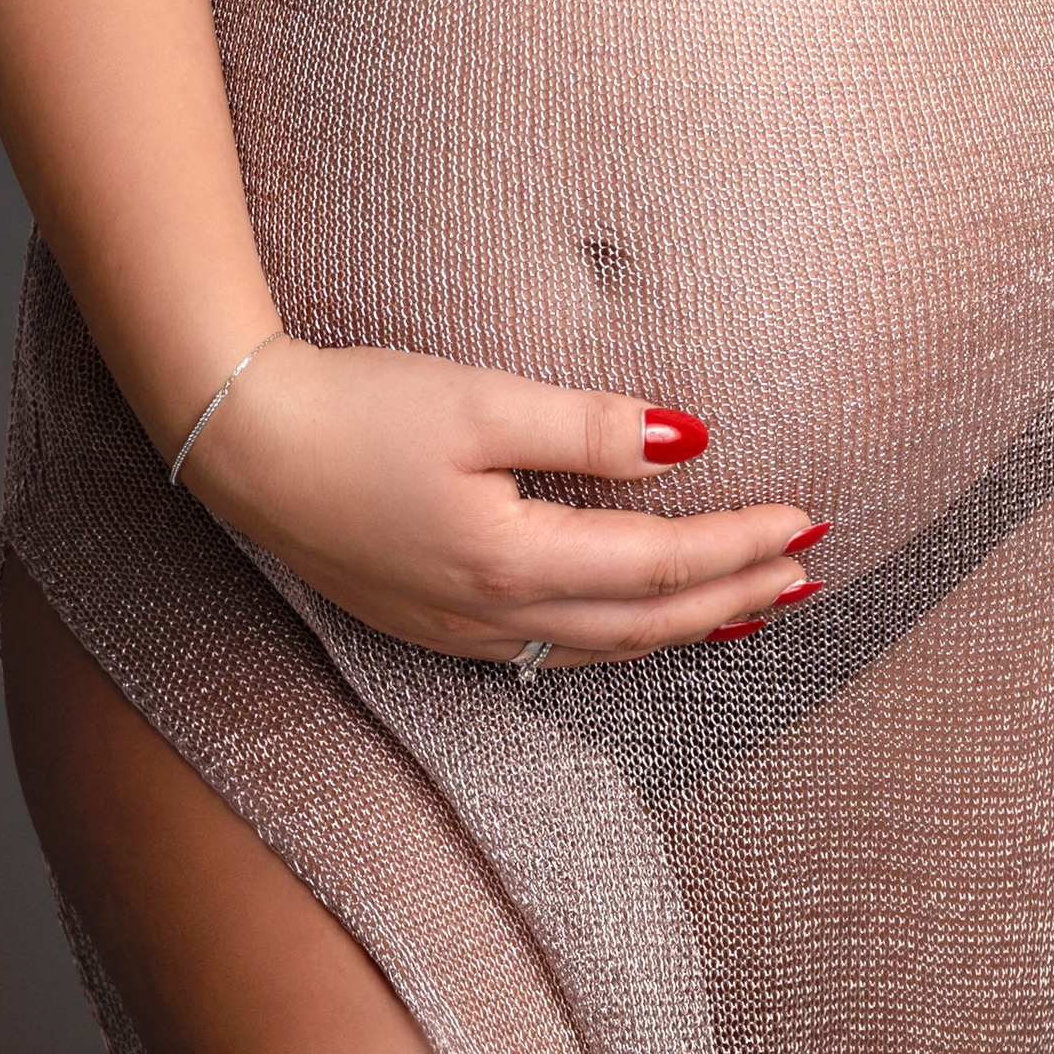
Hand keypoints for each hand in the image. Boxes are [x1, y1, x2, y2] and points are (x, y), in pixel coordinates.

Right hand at [184, 338, 827, 666]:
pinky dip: (621, 641)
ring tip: (752, 612)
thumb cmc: (359, 408)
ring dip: (687, 629)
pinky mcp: (435, 625)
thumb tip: (693, 441)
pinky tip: (639, 628)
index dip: (741, 546)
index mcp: (514, 561)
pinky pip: (557, 653)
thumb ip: (590, 429)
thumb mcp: (482, 399)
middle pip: (647, 622)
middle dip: (735, 598)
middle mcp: (495, 618)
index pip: (662, 564)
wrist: (244, 448)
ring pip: (605, 649)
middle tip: (809, 576)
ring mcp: (462, 633)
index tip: (807, 521)